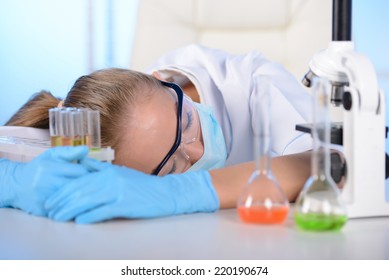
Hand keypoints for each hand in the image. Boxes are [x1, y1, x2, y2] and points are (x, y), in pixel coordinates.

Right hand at [0, 146, 89, 215]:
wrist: (16, 185)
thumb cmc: (39, 167)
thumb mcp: (52, 155)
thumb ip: (69, 152)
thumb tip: (86, 149)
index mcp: (49, 168)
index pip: (80, 171)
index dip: (90, 172)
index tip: (93, 173)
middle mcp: (46, 183)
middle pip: (78, 187)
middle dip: (89, 186)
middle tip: (96, 184)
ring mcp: (44, 199)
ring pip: (73, 200)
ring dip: (83, 198)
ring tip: (89, 193)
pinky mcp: (44, 211)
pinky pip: (65, 211)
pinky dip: (74, 208)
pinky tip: (79, 204)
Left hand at [45, 160, 219, 222]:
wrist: (166, 193)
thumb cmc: (143, 186)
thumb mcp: (121, 173)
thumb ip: (101, 170)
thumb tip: (82, 165)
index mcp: (108, 171)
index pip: (78, 180)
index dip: (62, 191)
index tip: (51, 200)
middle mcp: (110, 179)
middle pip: (79, 190)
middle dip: (60, 201)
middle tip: (49, 211)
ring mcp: (118, 191)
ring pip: (87, 200)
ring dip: (69, 209)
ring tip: (58, 217)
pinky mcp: (125, 203)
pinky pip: (102, 210)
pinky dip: (89, 215)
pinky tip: (79, 220)